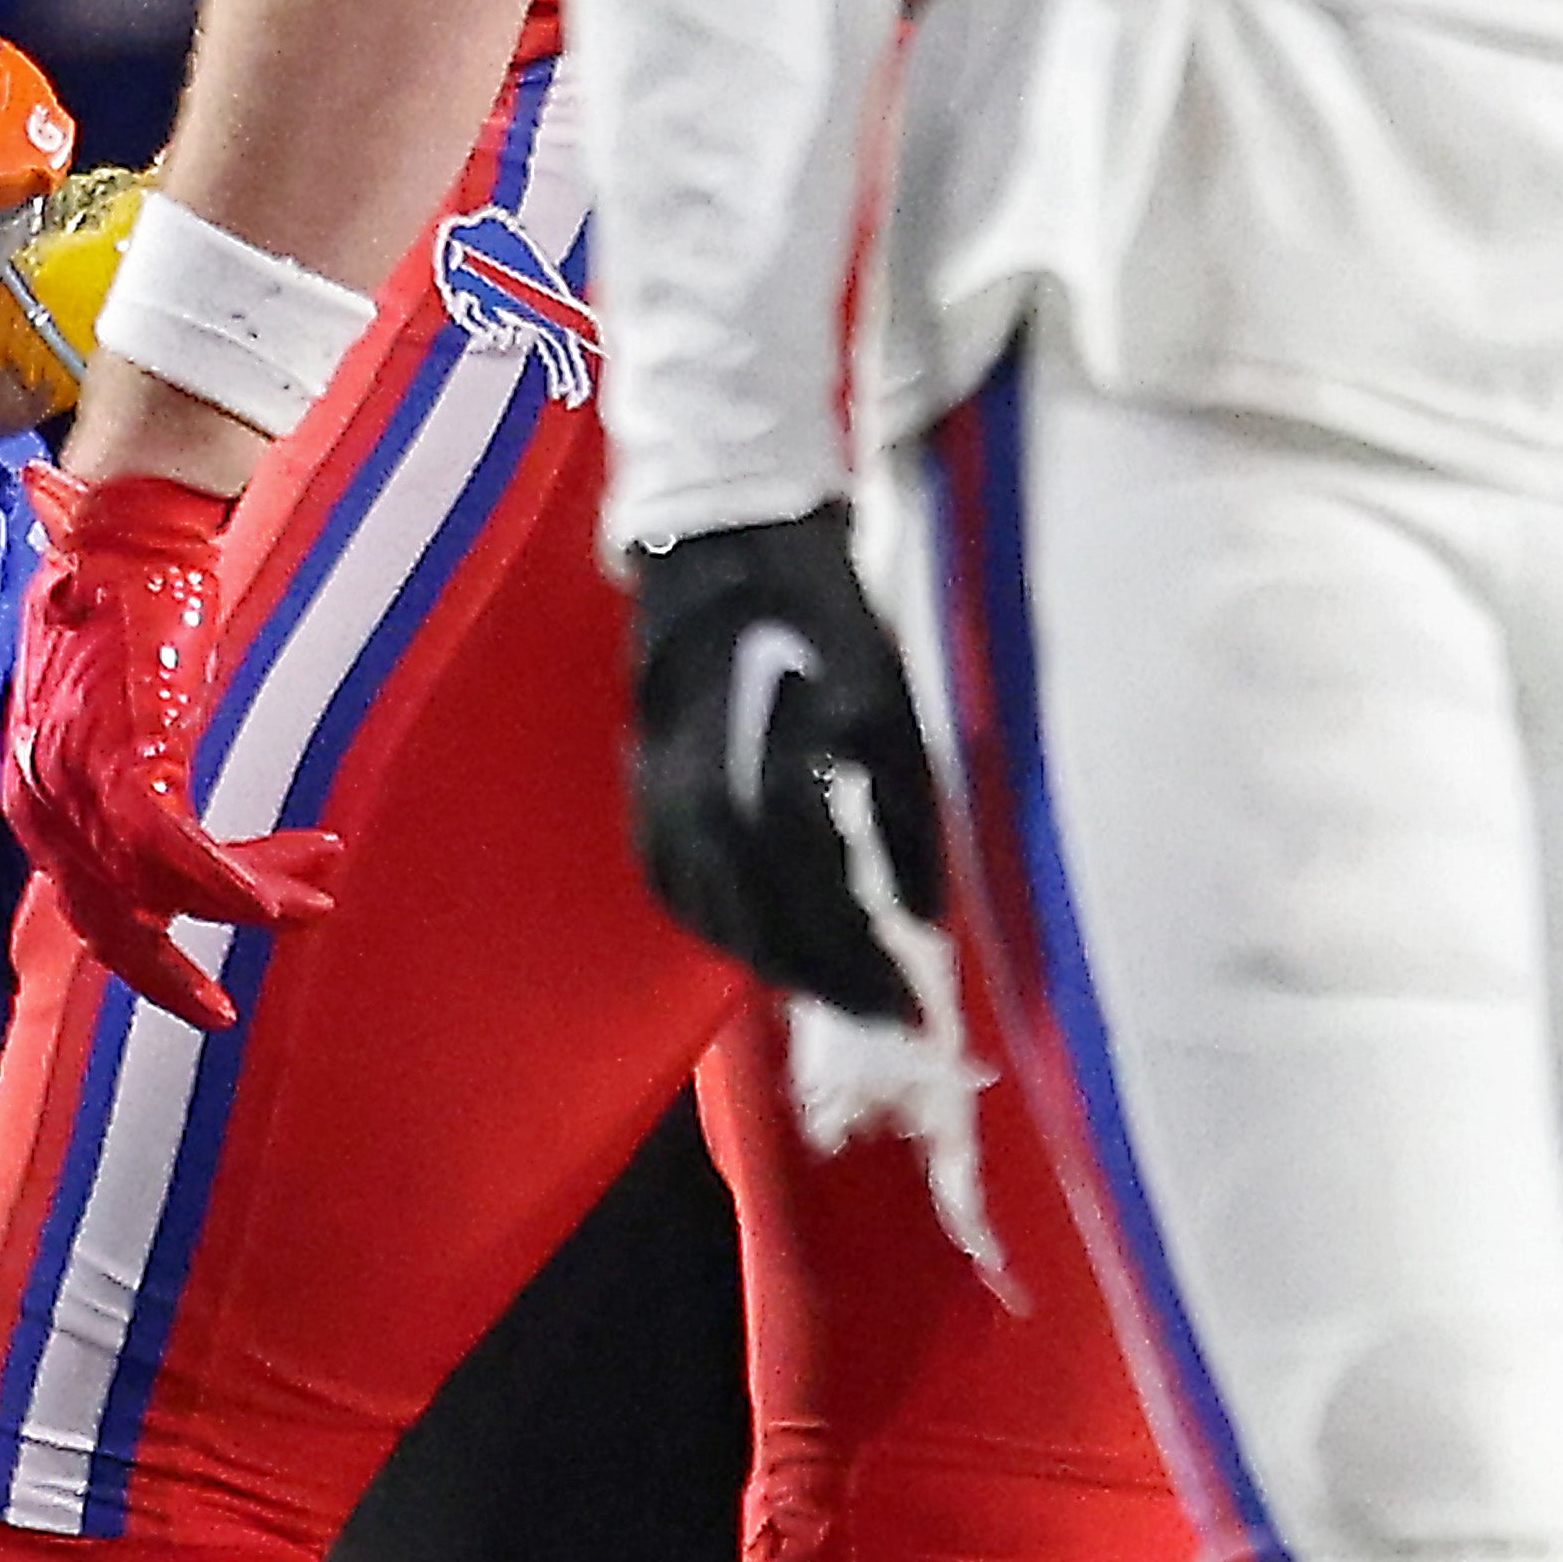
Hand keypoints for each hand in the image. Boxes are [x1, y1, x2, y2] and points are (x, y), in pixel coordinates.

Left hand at [1, 466, 345, 1031]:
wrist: (127, 530)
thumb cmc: (121, 598)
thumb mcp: (104, 706)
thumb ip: (120, 769)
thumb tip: (158, 813)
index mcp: (34, 795)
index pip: (89, 901)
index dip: (151, 941)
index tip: (201, 963)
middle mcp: (43, 802)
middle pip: (112, 927)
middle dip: (173, 977)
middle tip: (224, 1012)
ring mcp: (78, 784)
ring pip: (165, 894)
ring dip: (250, 903)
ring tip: (315, 897)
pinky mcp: (124, 760)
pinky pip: (181, 857)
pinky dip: (237, 883)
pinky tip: (289, 892)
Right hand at [626, 506, 949, 1025]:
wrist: (725, 547)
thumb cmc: (820, 616)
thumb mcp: (884, 706)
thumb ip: (902, 818)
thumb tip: (919, 917)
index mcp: (757, 793)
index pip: (815, 915)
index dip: (866, 971)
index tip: (913, 1011)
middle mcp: (695, 818)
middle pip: (758, 934)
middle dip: (821, 982)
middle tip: (877, 1014)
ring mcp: (658, 809)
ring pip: (711, 921)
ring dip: (769, 961)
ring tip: (826, 982)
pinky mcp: (643, 796)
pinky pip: (676, 889)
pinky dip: (719, 924)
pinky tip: (756, 931)